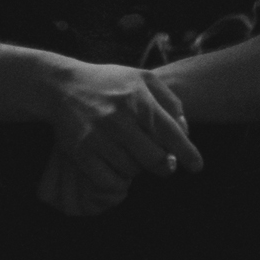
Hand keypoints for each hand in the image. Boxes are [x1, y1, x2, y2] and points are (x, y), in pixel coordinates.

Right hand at [35, 60, 201, 217]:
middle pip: (156, 159)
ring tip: (132, 154)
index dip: (187, 153)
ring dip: (138, 168)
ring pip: (133, 170)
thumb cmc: (110, 83)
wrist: (62, 86)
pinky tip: (117, 166)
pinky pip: (110, 181)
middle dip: (165, 165)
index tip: (197, 166)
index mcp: (138, 99)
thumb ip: (170, 100)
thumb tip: (185, 129)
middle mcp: (119, 119)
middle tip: (165, 164)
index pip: (171, 133)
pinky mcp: (81, 153)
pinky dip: (118, 180)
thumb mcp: (143, 79)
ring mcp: (99, 137)